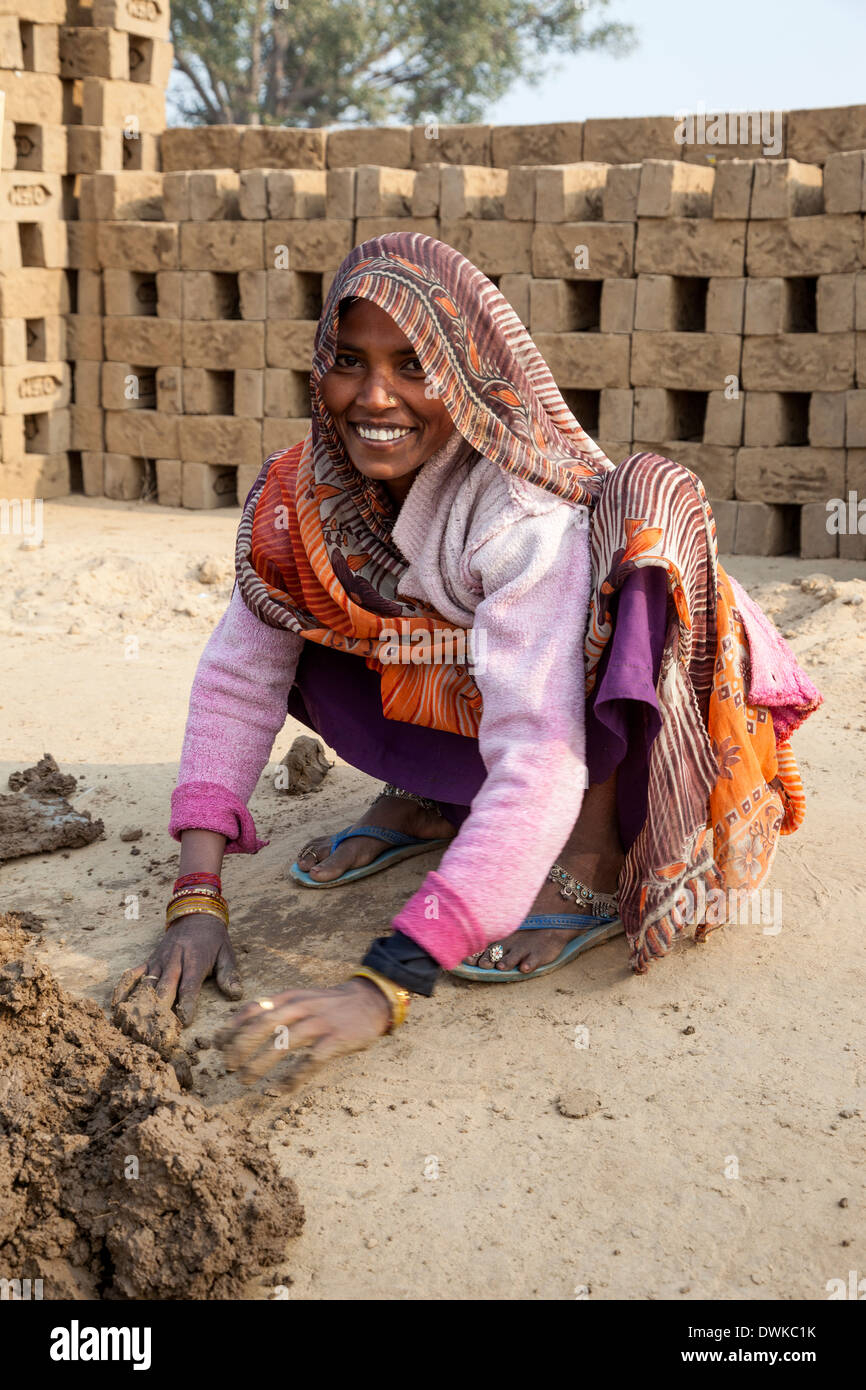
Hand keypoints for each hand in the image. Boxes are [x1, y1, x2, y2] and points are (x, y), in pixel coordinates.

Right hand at [112, 915, 241, 1027]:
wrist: (196, 914)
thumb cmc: (214, 939)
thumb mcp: (227, 953)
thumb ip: (229, 975)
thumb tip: (235, 995)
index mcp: (194, 962)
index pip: (188, 987)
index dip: (186, 1005)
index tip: (184, 1022)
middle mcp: (174, 962)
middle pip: (164, 989)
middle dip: (160, 1011)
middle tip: (156, 1032)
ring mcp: (159, 961)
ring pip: (146, 985)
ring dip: (140, 1005)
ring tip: (134, 1025)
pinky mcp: (150, 960)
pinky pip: (133, 974)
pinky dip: (124, 988)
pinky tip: (116, 1005)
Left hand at [218, 979, 391, 1088]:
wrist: (370, 1000)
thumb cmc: (328, 1005)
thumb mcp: (300, 998)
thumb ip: (275, 1010)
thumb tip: (239, 1028)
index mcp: (290, 997)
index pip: (254, 1008)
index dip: (233, 1027)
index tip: (217, 1045)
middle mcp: (302, 1007)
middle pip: (264, 1024)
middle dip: (240, 1046)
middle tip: (228, 1066)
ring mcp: (320, 1023)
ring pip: (284, 1042)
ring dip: (260, 1062)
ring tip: (245, 1079)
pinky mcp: (336, 1040)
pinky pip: (311, 1060)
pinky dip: (294, 1076)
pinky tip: (282, 1089)